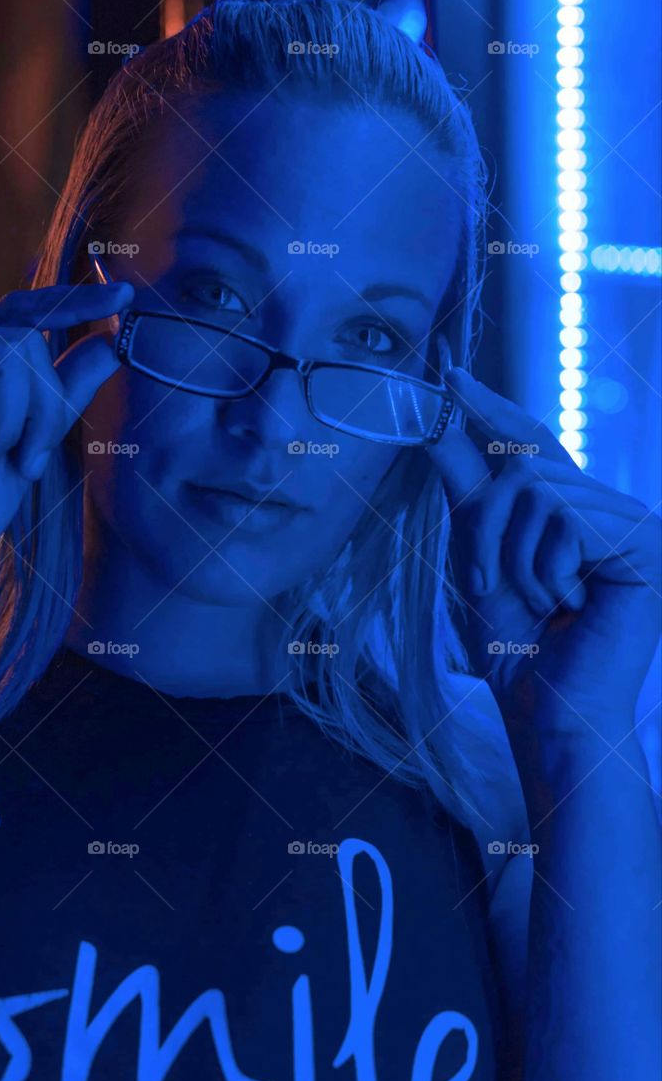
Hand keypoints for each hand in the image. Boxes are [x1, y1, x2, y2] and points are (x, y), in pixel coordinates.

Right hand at [0, 282, 133, 617]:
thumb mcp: (28, 447)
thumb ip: (64, 393)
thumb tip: (112, 341)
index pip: (21, 314)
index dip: (71, 303)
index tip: (123, 297)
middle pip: (26, 340)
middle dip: (43, 411)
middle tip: (19, 463)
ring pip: (7, 357)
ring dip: (8, 429)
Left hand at [426, 363, 660, 734]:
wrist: (545, 707)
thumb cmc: (513, 643)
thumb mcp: (476, 556)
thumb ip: (466, 489)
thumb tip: (439, 426)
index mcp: (570, 509)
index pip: (526, 445)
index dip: (489, 408)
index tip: (449, 373)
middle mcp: (605, 505)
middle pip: (521, 469)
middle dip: (488, 533)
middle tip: (498, 589)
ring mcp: (631, 519)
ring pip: (537, 492)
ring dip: (515, 559)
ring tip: (542, 604)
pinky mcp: (645, 539)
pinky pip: (564, 519)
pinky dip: (546, 570)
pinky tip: (571, 607)